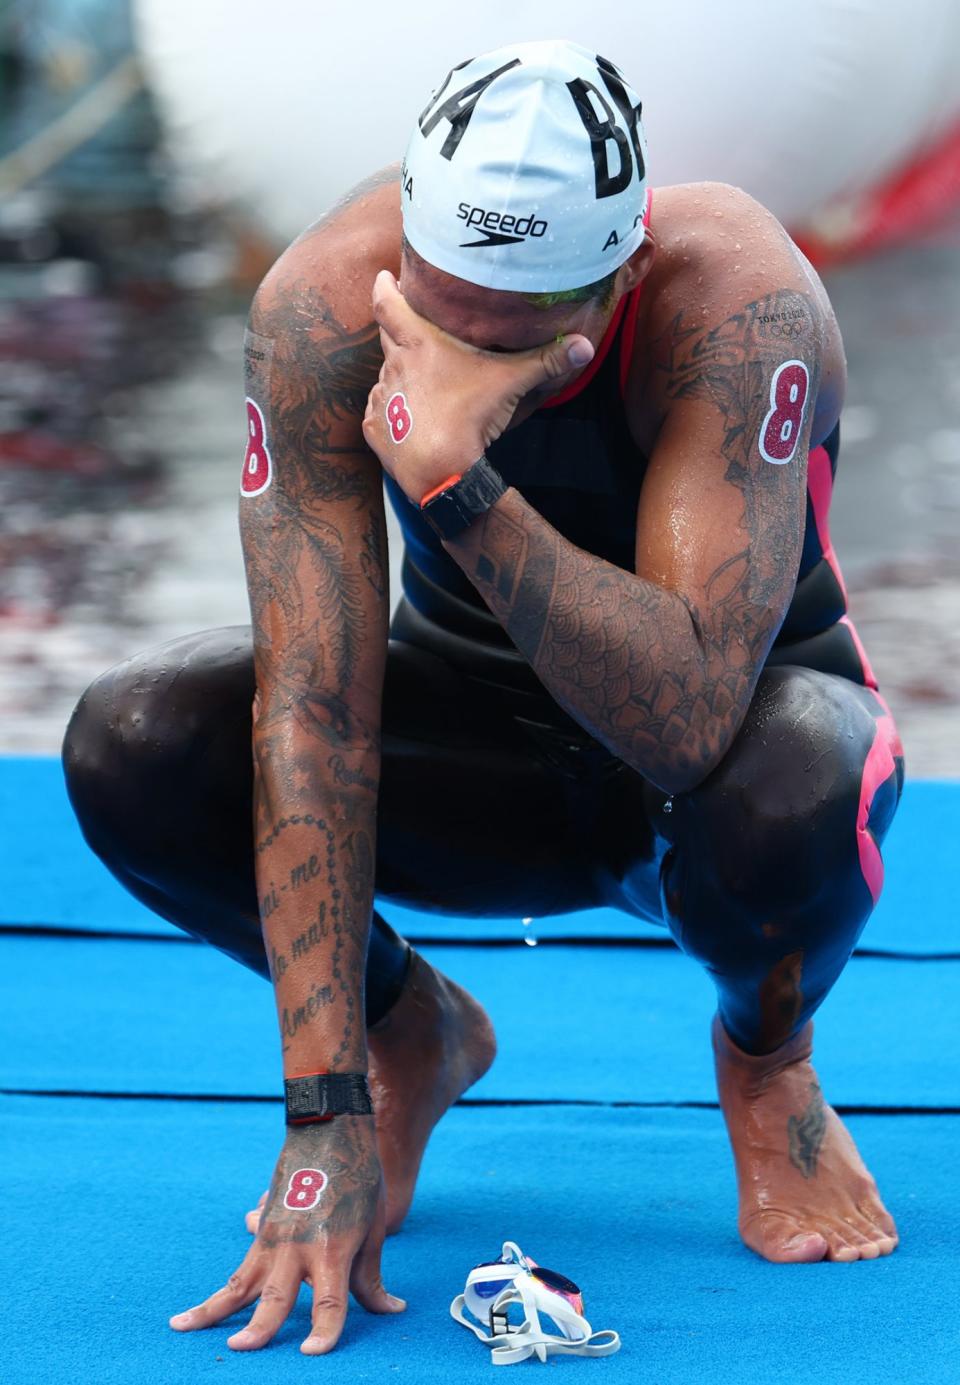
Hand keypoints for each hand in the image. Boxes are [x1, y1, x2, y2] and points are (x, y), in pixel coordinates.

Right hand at [169, 1116, 403, 1354]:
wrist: (330, 1130)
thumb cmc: (359, 1179)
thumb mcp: (373, 1227)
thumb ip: (371, 1276)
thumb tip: (392, 1312)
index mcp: (333, 1246)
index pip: (330, 1299)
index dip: (325, 1329)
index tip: (314, 1353)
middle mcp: (299, 1245)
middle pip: (277, 1295)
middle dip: (260, 1325)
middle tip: (241, 1348)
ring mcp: (275, 1238)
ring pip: (240, 1284)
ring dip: (212, 1310)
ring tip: (182, 1329)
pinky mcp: (261, 1232)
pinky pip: (238, 1272)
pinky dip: (216, 1296)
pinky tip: (189, 1316)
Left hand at [362, 269, 593, 504]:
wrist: (441, 468)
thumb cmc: (471, 415)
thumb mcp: (511, 382)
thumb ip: (546, 361)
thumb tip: (585, 346)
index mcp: (418, 344)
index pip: (388, 305)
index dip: (384, 288)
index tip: (383, 278)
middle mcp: (393, 366)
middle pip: (387, 338)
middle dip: (394, 331)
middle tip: (406, 328)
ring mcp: (381, 398)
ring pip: (386, 378)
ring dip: (399, 378)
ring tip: (419, 386)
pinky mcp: (375, 428)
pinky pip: (381, 414)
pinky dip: (392, 414)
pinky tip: (410, 421)